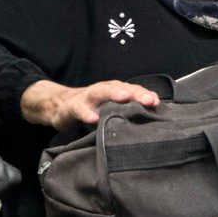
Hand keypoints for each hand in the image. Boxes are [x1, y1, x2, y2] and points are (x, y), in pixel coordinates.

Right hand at [21, 80, 159, 130]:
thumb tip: (150, 127)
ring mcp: (88, 97)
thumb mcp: (109, 110)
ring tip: (125, 97)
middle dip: (136, 93)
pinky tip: (94, 119)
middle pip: (122, 89)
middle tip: (149, 100)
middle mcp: (104, 90)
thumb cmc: (91, 109)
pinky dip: (87, 113)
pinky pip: (80, 109)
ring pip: (102, 92)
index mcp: (115, 91)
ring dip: (114, 94)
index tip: (157, 103)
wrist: (60, 106)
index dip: (146, 96)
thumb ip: (126, 114)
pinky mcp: (73, 106)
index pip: (134, 91)